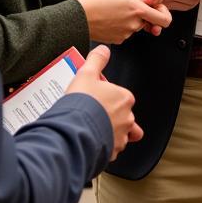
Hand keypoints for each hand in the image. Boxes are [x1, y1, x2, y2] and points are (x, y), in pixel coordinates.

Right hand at [66, 46, 143, 160]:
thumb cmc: (82, 104)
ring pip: (120, 135)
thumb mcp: (87, 73)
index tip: (95, 99)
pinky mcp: (112, 153)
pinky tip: (91, 143)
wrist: (74, 131)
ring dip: (109, 133)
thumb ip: (97, 59)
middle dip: (110, 116)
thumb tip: (104, 50)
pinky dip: (103, 147)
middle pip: (122, 116)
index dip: (107, 97)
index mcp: (124, 99)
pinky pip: (110, 150)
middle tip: (93, 115)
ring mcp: (120, 137)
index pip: (120, 96)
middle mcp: (127, 119)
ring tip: (93, 131)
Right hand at [75, 0, 170, 41]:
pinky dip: (122, 26)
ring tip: (116, 10)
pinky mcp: (118, 40)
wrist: (78, 18)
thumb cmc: (97, 0)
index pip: (165, 19)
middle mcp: (135, 23)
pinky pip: (126, 32)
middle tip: (134, 8)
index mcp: (138, 9)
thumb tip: (151, 0)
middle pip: (150, 22)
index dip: (164, 14)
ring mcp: (127, 34)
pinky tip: (111, 19)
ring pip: (137, 26)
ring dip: (132, 19)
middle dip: (145, 15)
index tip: (158, 8)